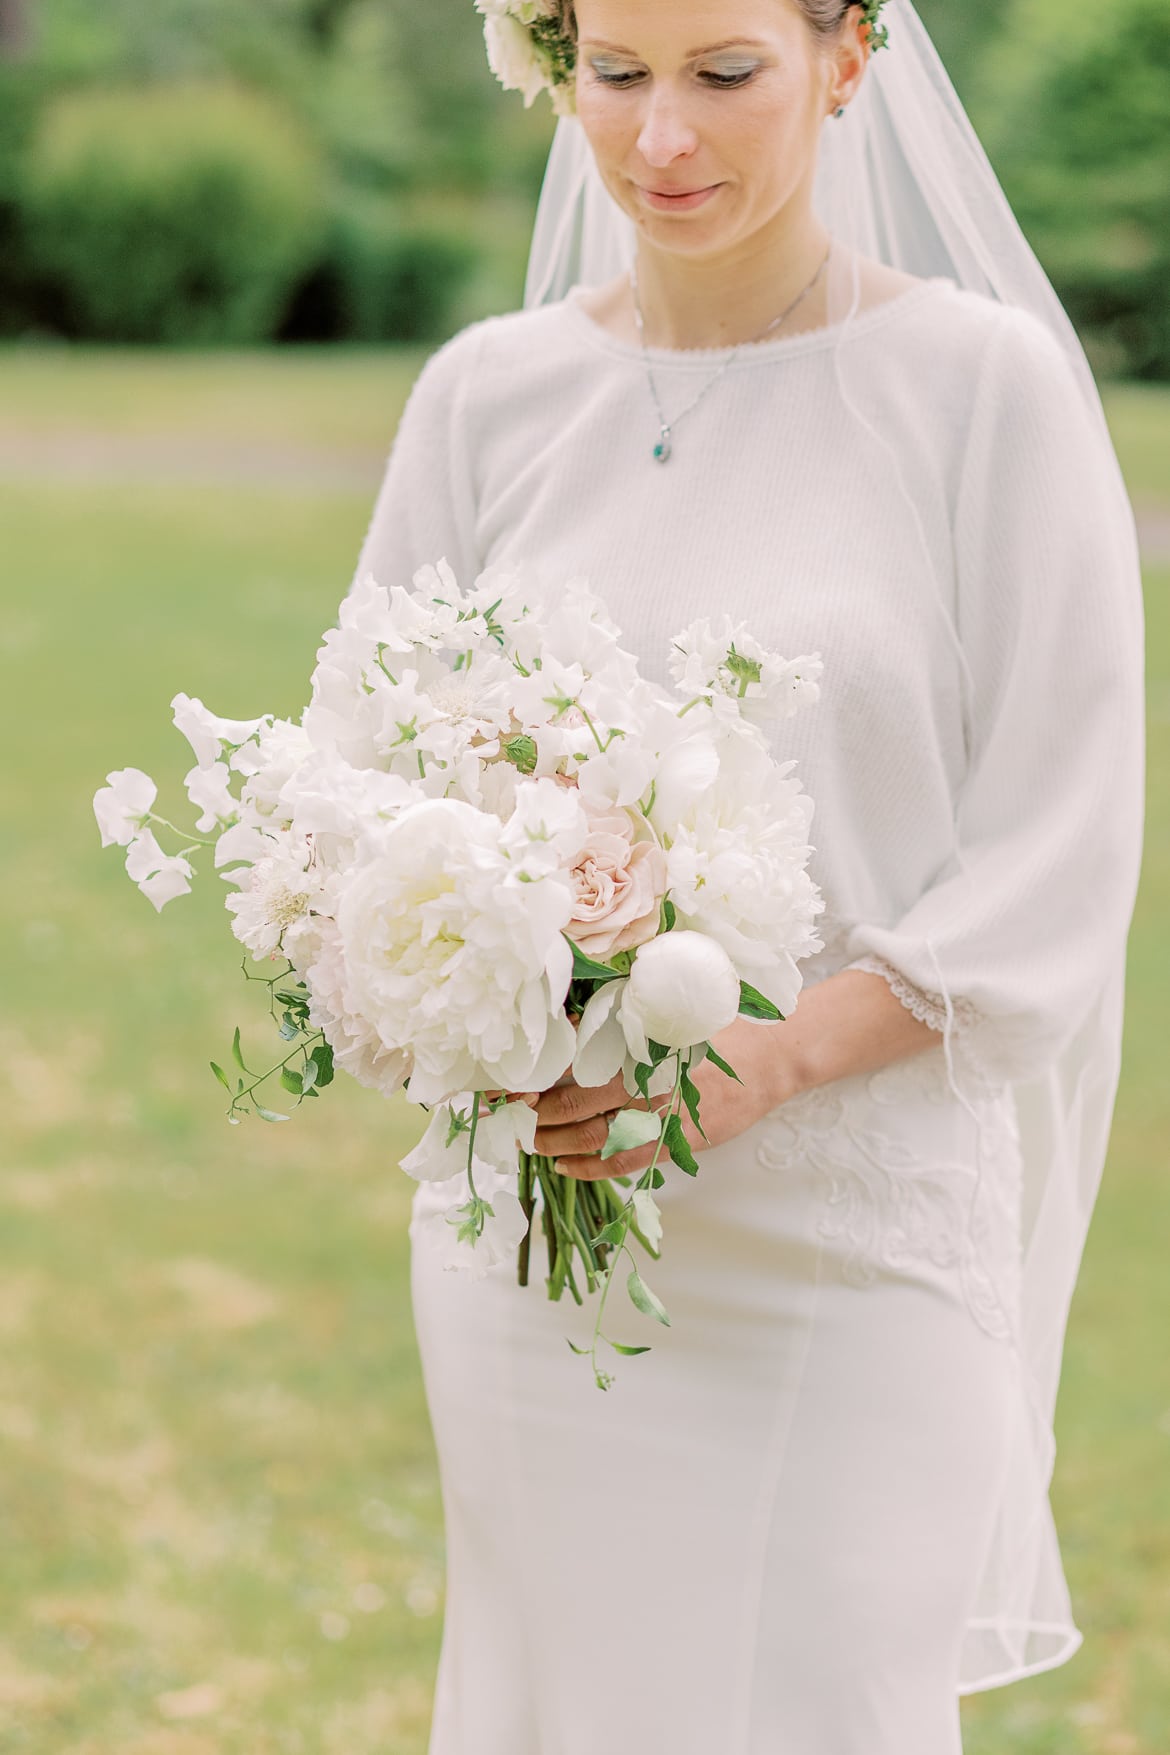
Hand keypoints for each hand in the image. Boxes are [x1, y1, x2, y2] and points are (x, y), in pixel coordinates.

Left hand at [530, 1015, 802, 1181]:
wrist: (771, 1057)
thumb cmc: (715, 1028)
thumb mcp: (667, 1015)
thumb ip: (621, 1022)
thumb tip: (567, 1028)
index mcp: (642, 1044)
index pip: (575, 1065)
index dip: (538, 1080)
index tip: (508, 1089)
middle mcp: (649, 1080)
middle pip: (577, 1105)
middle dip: (536, 1116)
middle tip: (508, 1119)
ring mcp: (665, 1115)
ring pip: (595, 1138)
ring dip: (555, 1144)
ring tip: (530, 1143)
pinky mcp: (679, 1142)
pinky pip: (625, 1162)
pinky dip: (590, 1167)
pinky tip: (566, 1165)